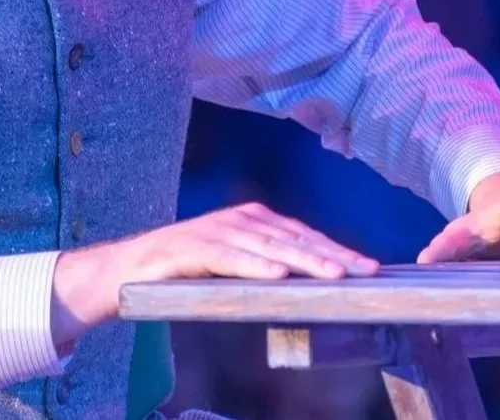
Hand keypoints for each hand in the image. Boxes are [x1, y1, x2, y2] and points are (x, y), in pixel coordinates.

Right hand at [51, 203, 378, 346]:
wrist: (129, 268)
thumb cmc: (188, 269)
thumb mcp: (234, 262)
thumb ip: (265, 263)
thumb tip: (310, 280)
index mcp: (252, 219)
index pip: (303, 235)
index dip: (336, 249)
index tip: (369, 267)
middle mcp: (238, 218)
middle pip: (294, 238)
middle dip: (332, 254)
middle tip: (366, 271)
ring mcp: (216, 231)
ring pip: (269, 246)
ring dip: (305, 260)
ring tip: (334, 275)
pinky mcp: (194, 248)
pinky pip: (231, 257)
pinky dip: (256, 265)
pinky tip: (279, 275)